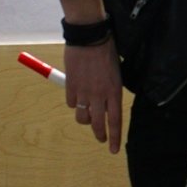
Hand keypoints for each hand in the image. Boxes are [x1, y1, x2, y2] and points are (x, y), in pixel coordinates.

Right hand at [64, 38, 124, 154]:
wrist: (90, 37)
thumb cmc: (107, 52)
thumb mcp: (116, 72)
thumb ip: (111, 90)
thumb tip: (107, 102)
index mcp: (114, 91)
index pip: (115, 120)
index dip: (114, 137)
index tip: (113, 149)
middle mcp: (99, 95)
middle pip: (98, 123)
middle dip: (100, 134)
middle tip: (101, 139)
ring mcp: (83, 92)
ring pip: (82, 117)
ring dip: (85, 119)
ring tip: (88, 114)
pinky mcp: (70, 86)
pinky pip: (70, 103)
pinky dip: (73, 103)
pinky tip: (77, 96)